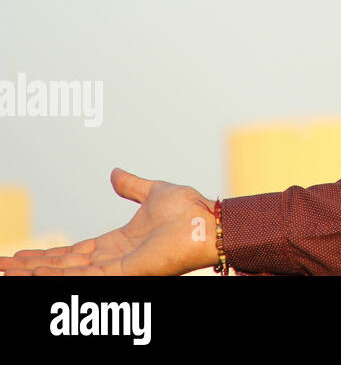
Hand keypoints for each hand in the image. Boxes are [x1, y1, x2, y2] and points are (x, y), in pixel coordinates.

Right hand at [0, 167, 220, 275]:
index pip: (73, 253)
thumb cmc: (190, 210)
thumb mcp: (153, 192)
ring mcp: (119, 268)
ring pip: (67, 274)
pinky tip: (35, 275)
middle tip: (2, 265)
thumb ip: (131, 187)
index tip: (20, 254)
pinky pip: (86, 277)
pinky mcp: (126, 273)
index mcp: (118, 243)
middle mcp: (114, 259)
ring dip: (36, 272)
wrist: (210, 219)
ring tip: (7, 271)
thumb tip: (114, 173)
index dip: (46, 255)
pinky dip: (59, 276)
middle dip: (31, 267)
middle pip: (63, 266)